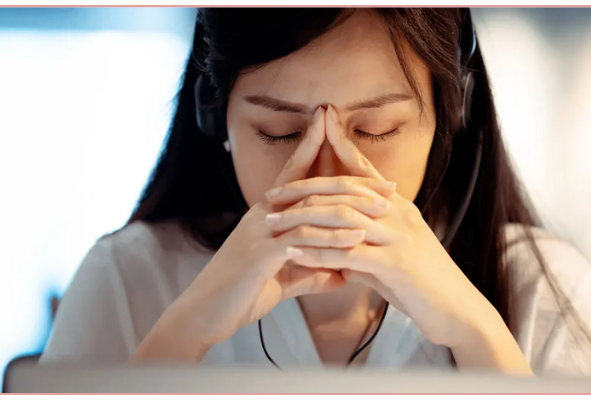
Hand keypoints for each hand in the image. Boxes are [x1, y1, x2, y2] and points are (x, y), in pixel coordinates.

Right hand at [131, 107, 395, 362]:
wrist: (203, 315)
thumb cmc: (240, 294)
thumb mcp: (282, 279)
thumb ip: (312, 271)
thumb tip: (343, 274)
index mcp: (267, 216)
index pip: (296, 176)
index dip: (318, 153)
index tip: (346, 139)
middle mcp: (263, 217)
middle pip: (311, 187)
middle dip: (351, 181)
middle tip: (387, 184)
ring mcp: (259, 234)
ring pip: (310, 211)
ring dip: (349, 208)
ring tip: (382, 209)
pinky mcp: (259, 256)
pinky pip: (301, 241)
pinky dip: (330, 239)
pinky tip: (355, 239)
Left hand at [265, 105, 495, 348]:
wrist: (460, 312)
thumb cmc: (425, 288)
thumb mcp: (391, 261)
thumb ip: (364, 250)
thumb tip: (337, 253)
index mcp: (400, 208)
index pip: (365, 172)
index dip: (340, 148)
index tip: (316, 131)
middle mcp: (400, 215)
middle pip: (346, 189)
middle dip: (305, 189)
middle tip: (271, 195)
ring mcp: (400, 238)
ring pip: (344, 217)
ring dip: (303, 219)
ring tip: (272, 223)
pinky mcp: (397, 264)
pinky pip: (349, 253)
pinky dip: (318, 252)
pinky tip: (294, 253)